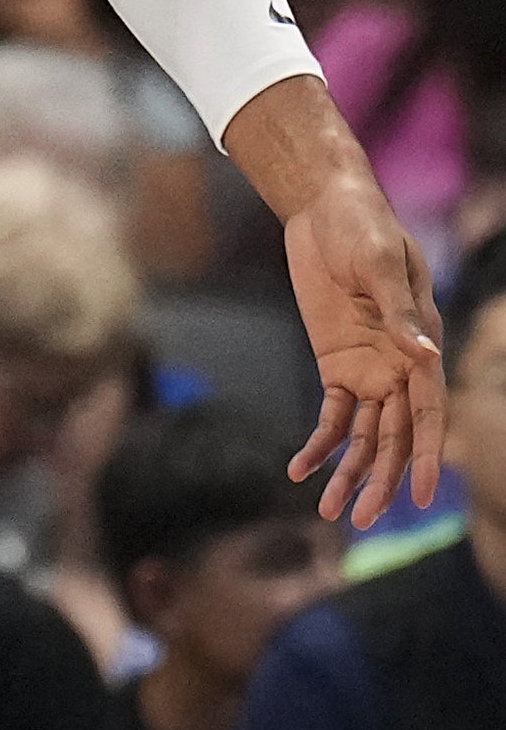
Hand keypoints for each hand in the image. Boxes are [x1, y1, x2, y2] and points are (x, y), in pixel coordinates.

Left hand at [273, 128, 446, 526]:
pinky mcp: (336, 363)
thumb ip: (398, 312)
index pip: (428, 414)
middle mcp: (401, 367)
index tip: (421, 497)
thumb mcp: (381, 265)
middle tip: (365, 521)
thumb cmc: (365, 229)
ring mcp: (369, 368)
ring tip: (332, 512)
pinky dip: (319, 442)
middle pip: (394, 435)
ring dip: (350, 471)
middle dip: (382, 478)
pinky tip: (301, 469)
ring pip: (363, 434)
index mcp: (423, 348)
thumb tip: (424, 353)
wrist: (325, 208)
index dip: (425, 456)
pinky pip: (331, 413)